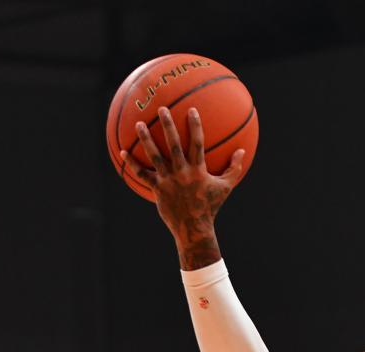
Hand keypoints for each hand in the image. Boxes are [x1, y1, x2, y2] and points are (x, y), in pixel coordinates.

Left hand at [120, 107, 243, 268]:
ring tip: (139, 124)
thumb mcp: (225, 188)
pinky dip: (132, 163)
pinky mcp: (157, 189)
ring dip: (146, 139)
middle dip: (168, 125)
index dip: (195, 126)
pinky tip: (122, 152)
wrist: (194, 229)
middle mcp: (182, 173)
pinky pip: (142, 174)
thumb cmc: (210, 207)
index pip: (197, 144)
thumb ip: (233, 169)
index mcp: (198, 171)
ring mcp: (168, 181)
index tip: (191, 110)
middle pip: (174, 145)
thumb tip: (242, 151)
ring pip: (155, 157)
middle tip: (161, 108)